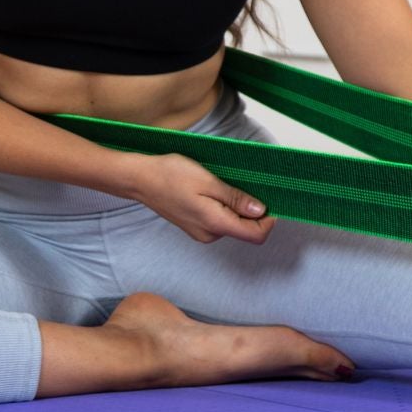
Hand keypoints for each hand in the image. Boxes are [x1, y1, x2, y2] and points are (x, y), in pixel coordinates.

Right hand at [126, 153, 274, 243]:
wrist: (140, 179)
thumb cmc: (171, 176)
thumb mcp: (209, 182)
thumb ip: (236, 199)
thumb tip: (261, 211)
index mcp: (215, 224)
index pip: (256, 235)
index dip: (269, 220)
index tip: (271, 200)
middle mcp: (210, 234)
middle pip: (246, 230)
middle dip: (253, 210)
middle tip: (245, 184)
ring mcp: (201, 232)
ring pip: (233, 224)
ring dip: (237, 207)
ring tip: (223, 184)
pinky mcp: (196, 226)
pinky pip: (220, 221)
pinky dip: (225, 208)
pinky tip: (213, 190)